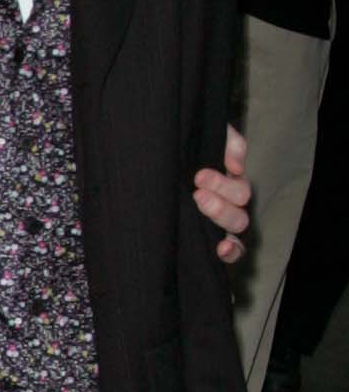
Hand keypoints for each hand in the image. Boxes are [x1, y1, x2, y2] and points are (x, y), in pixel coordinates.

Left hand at [193, 125, 249, 264]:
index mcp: (229, 184)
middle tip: (197, 193)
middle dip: (220, 202)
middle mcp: (229, 206)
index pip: (239, 189)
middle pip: (239, 210)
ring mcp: (221, 225)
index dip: (223, 184)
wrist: (151, 166)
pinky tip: (220, 249)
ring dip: (221, 218)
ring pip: (237, 228)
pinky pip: (233, 252)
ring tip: (200, 205)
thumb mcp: (203, 138)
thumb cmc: (183, 152)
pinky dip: (231, 252)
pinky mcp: (210, 241)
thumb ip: (227, 141)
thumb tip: (237, 166)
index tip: (199, 176)